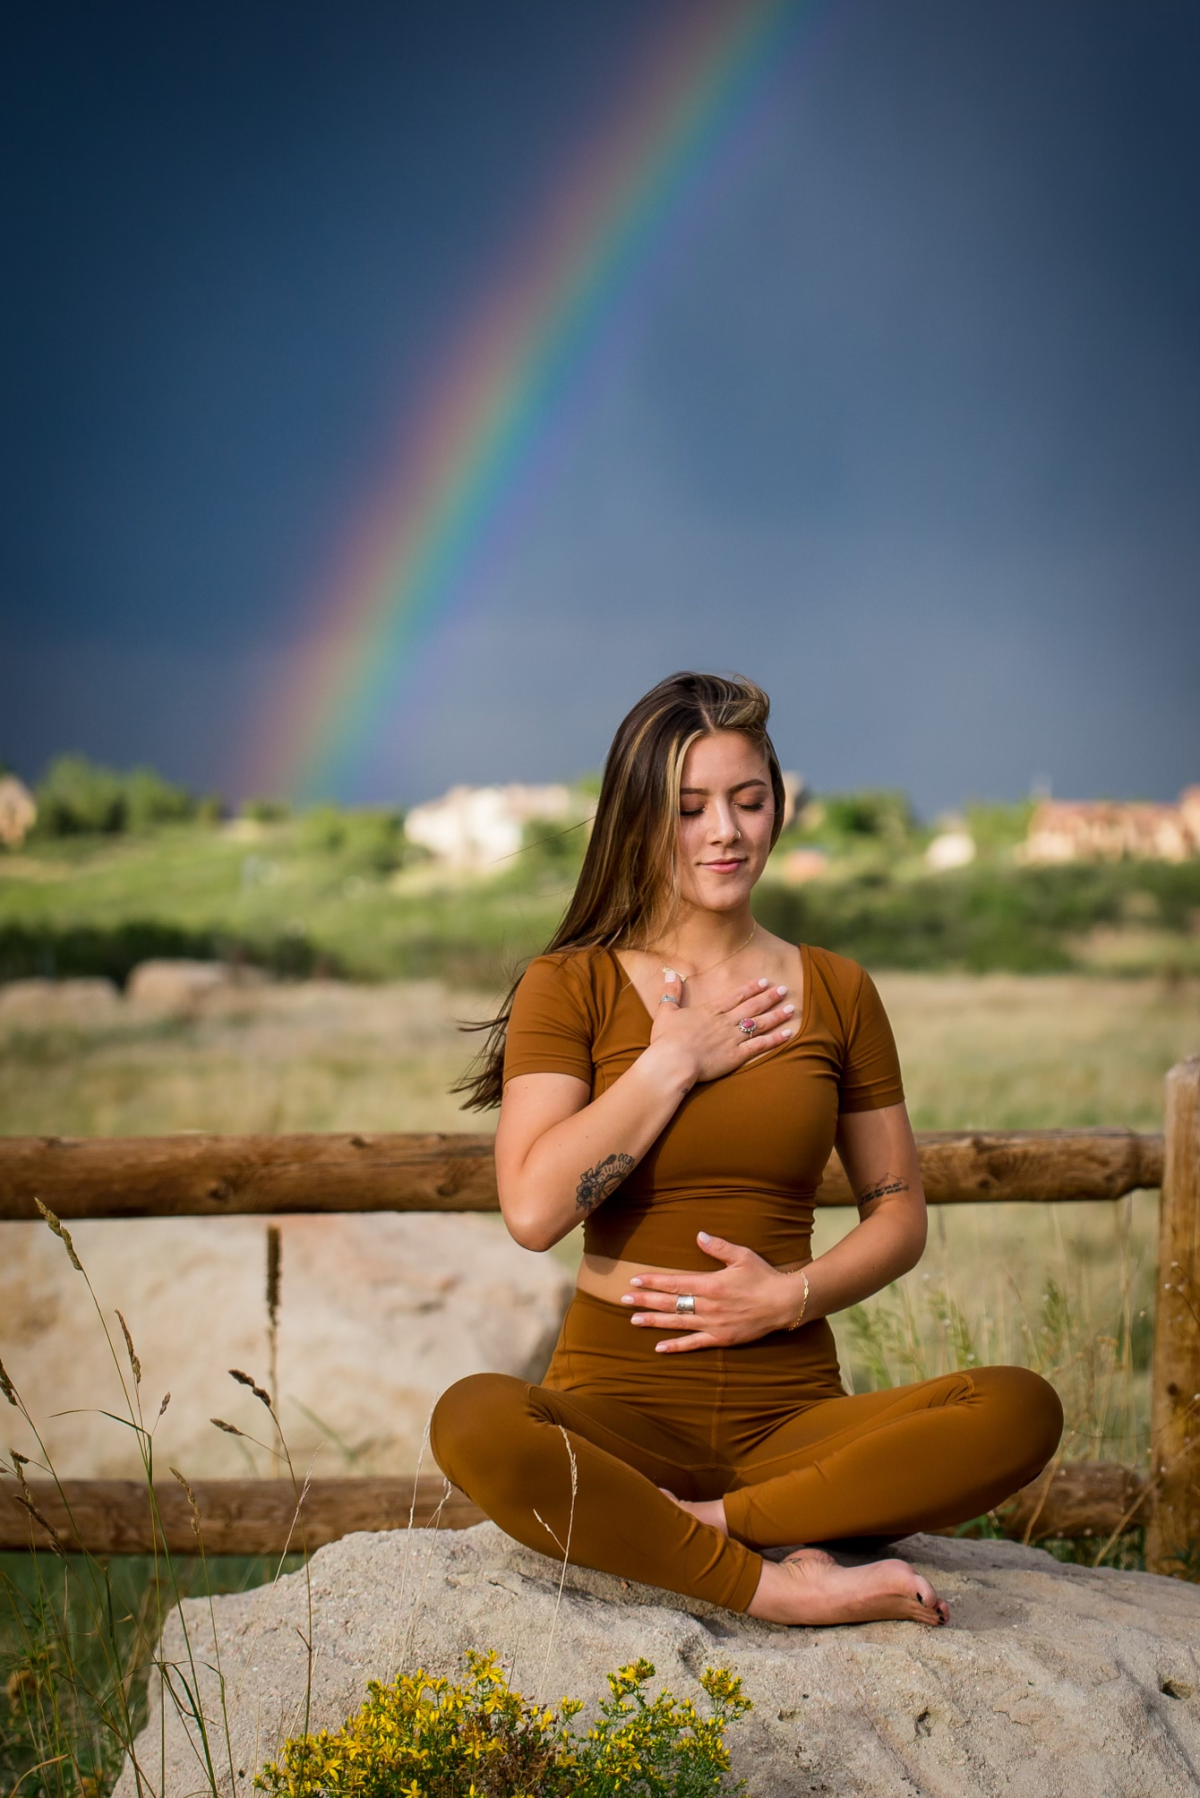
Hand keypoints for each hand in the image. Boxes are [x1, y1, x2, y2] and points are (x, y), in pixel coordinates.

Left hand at [620, 1231, 807, 1352]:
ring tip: (633, 1320)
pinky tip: (659, 1347)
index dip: (653, 1281)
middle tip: (623, 1299)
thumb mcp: (742, 1256)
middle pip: (670, 1303)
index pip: (674, 1282)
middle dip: (645, 1300)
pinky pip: (694, 1344)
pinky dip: (676, 1346)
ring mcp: (713, 1323)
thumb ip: (718, 1247)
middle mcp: (707, 1305)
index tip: (635, 1280)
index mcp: (710, 1284)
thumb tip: (698, 1235)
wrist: (784, 1303)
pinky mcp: (721, 1338)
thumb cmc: (763, 1277)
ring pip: (677, 1323)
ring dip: (654, 1321)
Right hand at [649, 973, 794, 1086]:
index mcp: (710, 1011)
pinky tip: (788, 1034)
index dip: (751, 988)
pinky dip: (775, 1039)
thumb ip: (671, 992)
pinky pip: (760, 1046)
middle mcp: (725, 1021)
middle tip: (784, 989)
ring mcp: (733, 1038)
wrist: (673, 1062)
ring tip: (792, 1008)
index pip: (735, 996)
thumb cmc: (667, 1039)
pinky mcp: (736, 1056)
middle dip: (769, 997)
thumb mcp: (666, 1012)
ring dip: (777, 1015)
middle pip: (752, 1007)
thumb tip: (670, 973)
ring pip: (760, 1024)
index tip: (764, 981)